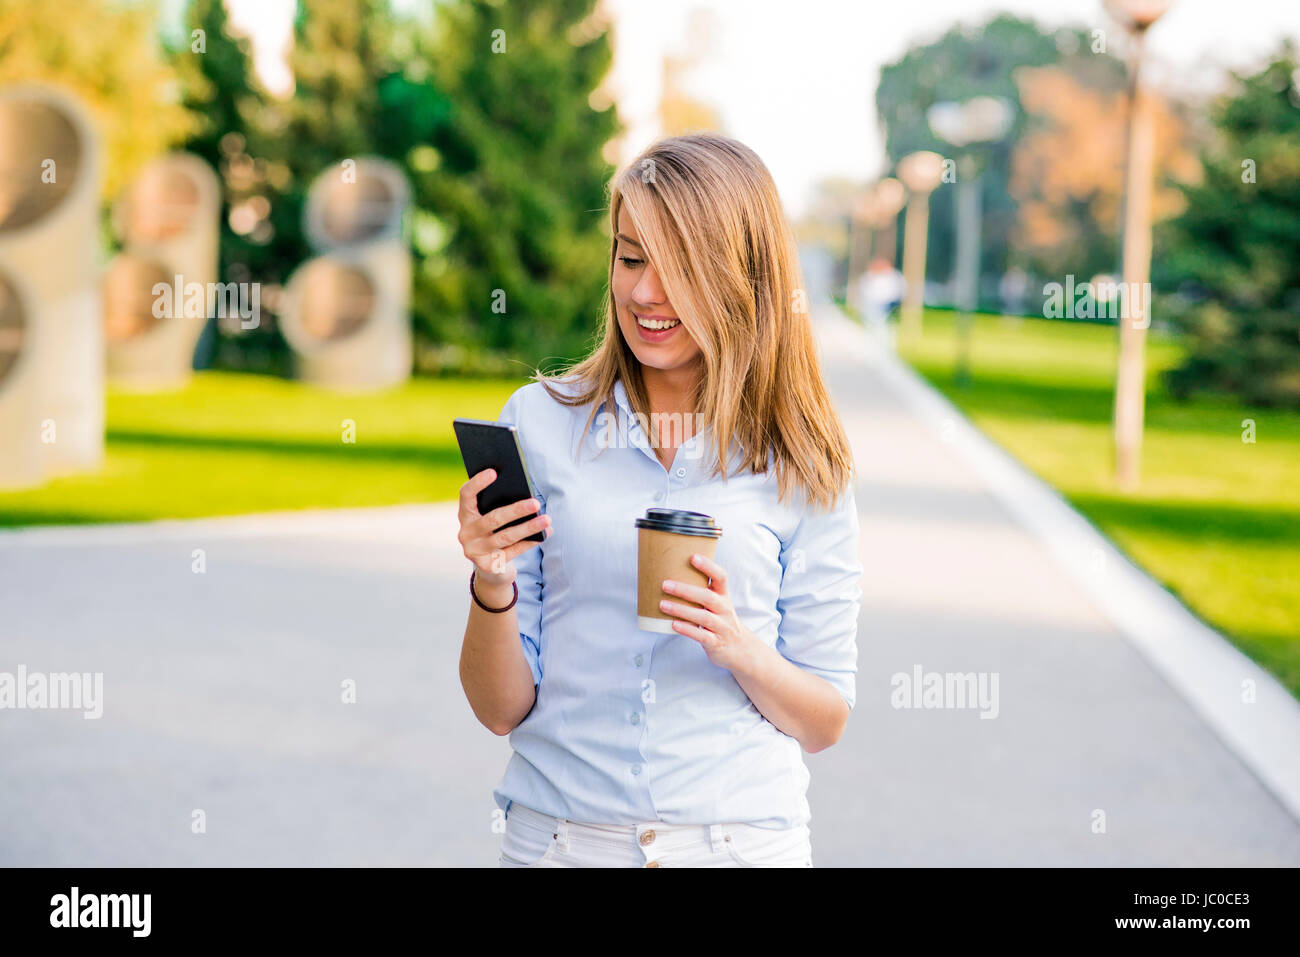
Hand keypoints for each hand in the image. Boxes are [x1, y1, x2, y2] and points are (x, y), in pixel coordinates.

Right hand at [456, 468, 550, 586]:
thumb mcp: (493, 517)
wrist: (491, 567)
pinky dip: (531, 542)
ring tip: (547, 519)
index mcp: (465, 514)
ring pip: (505, 537)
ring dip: (529, 527)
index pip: (466, 495)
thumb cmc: (495, 533)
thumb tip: (526, 495)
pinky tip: (546, 533)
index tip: (494, 472)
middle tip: (536, 503)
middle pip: (493, 519)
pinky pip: (513, 551)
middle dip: (516, 510)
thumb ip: (500, 505)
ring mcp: (474, 551)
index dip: (477, 483)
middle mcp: (466, 533)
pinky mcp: (487, 566)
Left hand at [660, 553, 760, 673]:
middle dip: (685, 590)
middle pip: (707, 596)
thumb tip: (671, 576)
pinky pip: (702, 636)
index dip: (708, 566)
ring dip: (682, 610)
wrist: (741, 650)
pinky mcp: (716, 643)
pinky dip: (687, 630)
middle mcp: (725, 610)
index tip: (693, 557)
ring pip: (703, 617)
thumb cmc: (721, 622)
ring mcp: (722, 627)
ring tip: (663, 604)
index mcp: (724, 597)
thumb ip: (701, 592)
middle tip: (665, 584)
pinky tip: (673, 624)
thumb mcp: (717, 605)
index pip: (721, 577)